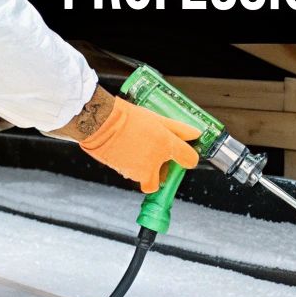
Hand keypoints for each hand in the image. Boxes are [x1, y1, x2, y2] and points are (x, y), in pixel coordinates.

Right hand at [78, 96, 200, 192]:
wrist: (100, 123)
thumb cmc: (127, 118)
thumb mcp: (157, 118)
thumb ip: (178, 129)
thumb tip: (195, 133)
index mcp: (166, 147)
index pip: (189, 160)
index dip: (188, 158)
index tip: (185, 155)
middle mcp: (154, 163)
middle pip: (162, 178)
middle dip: (160, 171)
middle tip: (155, 155)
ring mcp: (138, 171)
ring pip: (145, 177)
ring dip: (144, 168)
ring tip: (138, 147)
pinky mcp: (123, 173)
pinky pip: (131, 173)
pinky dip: (131, 165)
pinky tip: (127, 149)